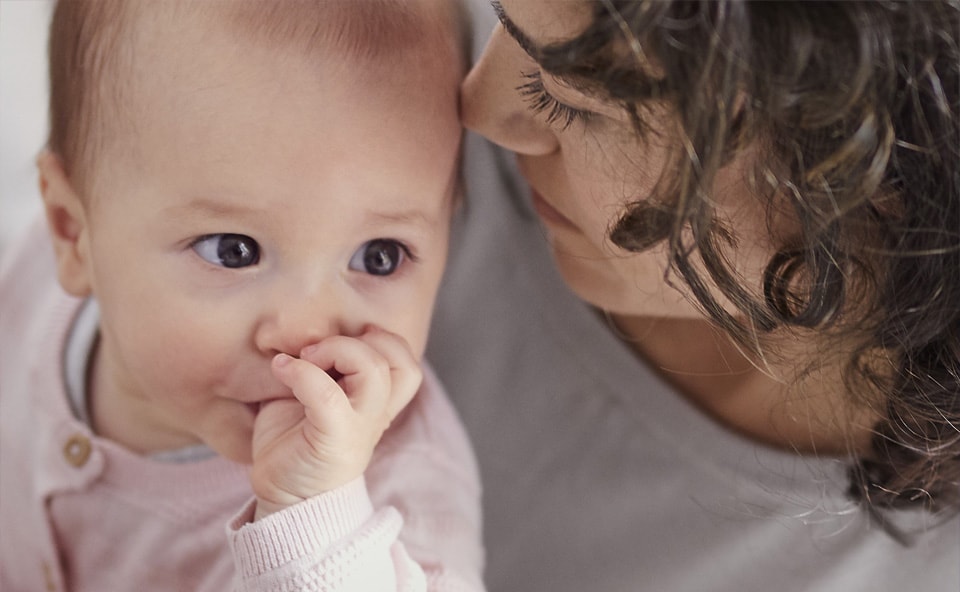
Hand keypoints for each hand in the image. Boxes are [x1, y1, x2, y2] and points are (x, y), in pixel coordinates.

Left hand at [249, 327, 421, 519]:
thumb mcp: (313, 393)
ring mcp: (358, 428)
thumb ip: (321, 364)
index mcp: (378, 402)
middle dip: (359, 341)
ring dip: (338, 350)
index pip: (406, 360)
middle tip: (317, 350)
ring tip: (304, 358)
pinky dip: (301, 373)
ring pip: (375, 372)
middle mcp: (376, 414)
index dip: (382, 339)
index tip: (341, 340)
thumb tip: (304, 328)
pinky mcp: (332, 440)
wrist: (284, 496)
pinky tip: (281, 369)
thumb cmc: (294, 440)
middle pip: (400, 362)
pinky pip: (328, 395)